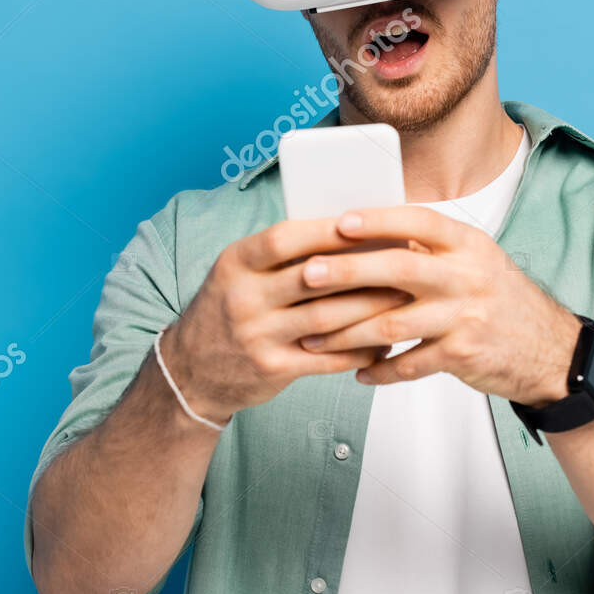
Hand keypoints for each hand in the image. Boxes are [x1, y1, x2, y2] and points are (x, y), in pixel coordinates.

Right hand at [159, 220, 405, 421]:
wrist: (190, 370)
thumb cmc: (226, 310)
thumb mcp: (237, 272)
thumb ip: (280, 256)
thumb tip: (345, 231)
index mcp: (235, 263)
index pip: (284, 238)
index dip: (327, 231)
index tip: (367, 223)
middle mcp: (243, 297)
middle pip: (314, 277)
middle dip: (363, 268)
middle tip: (403, 260)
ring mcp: (256, 335)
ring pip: (327, 318)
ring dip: (370, 308)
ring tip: (403, 299)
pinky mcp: (272, 368)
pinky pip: (326, 359)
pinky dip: (359, 350)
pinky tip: (383, 342)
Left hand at [294, 206, 581, 403]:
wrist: (549, 349)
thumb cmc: (499, 299)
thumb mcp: (474, 260)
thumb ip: (429, 248)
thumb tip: (365, 231)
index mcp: (467, 244)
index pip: (419, 221)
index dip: (377, 220)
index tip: (338, 222)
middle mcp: (468, 276)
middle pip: (399, 268)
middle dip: (347, 271)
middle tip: (307, 274)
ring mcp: (466, 317)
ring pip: (394, 323)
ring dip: (348, 332)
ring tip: (313, 337)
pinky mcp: (463, 355)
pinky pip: (410, 364)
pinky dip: (380, 370)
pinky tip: (357, 372)